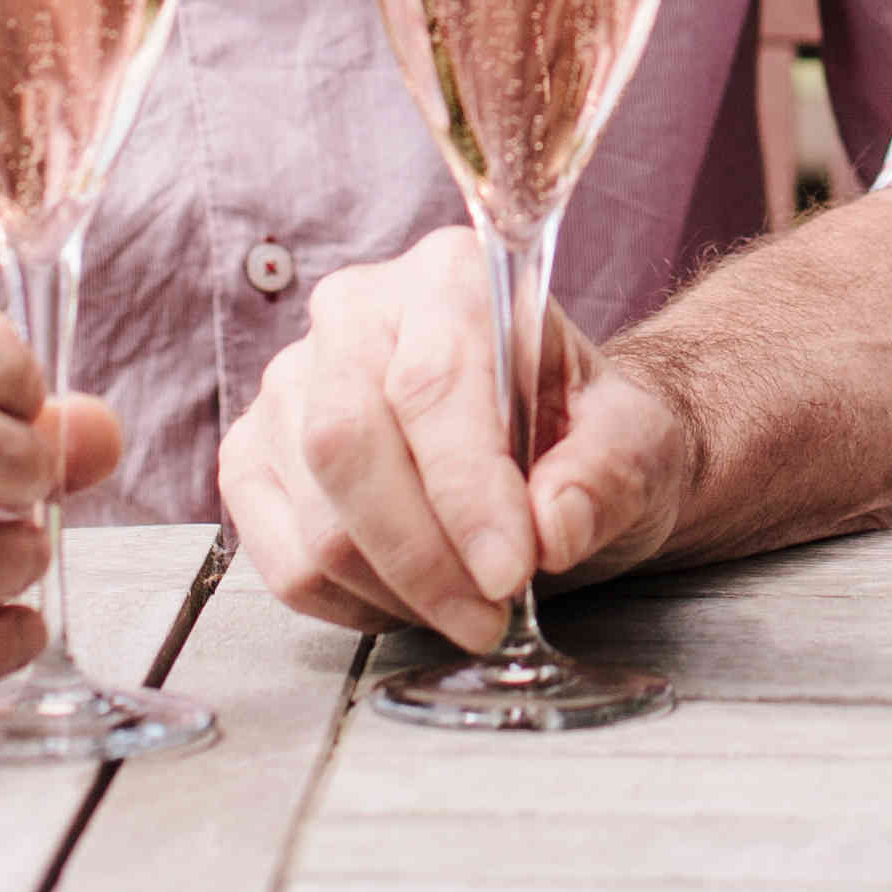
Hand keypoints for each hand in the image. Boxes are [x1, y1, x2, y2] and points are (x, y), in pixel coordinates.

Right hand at [225, 226, 701, 649]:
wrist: (554, 453)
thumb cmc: (589, 436)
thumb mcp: (637, 445)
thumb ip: (607, 475)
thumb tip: (551, 527)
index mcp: (450, 276)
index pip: (431, 384)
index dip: (466, 491)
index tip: (511, 572)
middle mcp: (353, 312)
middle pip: (347, 445)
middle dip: (423, 558)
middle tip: (490, 615)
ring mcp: (290, 384)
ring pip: (315, 515)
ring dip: (397, 591)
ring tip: (468, 606)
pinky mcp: (254, 458)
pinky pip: (280, 558)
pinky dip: (350, 603)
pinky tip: (411, 597)